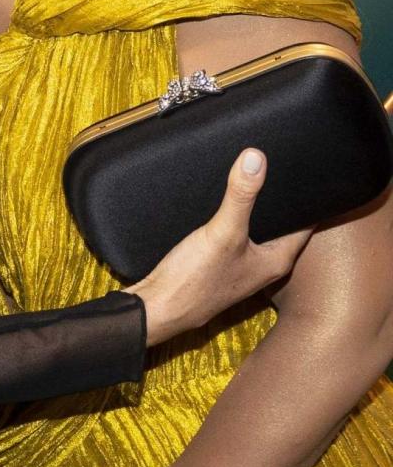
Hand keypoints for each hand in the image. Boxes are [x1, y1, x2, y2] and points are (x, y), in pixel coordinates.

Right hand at [129, 148, 311, 346]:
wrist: (157, 309)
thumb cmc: (195, 281)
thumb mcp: (222, 232)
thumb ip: (241, 196)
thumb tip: (257, 158)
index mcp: (277, 261)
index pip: (306, 223)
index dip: (308, 197)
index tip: (308, 171)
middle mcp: (264, 265)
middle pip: (282, 225)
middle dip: (281, 199)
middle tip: (282, 167)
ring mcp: (241, 267)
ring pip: (258, 230)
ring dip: (257, 210)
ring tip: (255, 179)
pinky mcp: (220, 266)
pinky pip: (236, 235)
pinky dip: (235, 219)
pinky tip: (224, 205)